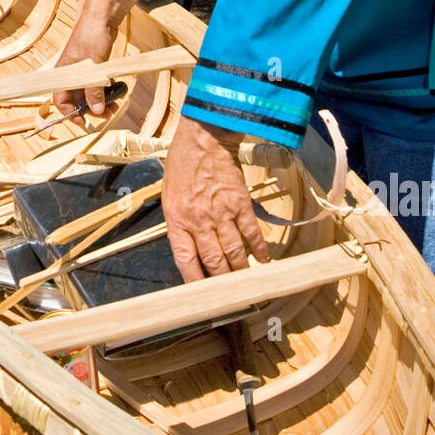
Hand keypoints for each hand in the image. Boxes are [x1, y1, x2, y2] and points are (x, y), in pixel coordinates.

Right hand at [52, 0, 129, 118]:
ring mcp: (84, 70)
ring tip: (115, 106)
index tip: (84, 122)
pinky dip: (107, 90)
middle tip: (107, 114)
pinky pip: (98, 84)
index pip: (60, 100)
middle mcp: (72, 74)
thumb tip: (96, 110)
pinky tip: (118, 91)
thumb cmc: (92, 35)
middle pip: (77, 99)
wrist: (103, 16)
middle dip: (91, 109)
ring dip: (101, 101)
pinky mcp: (95, 66)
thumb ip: (94, 89)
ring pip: (90, 93)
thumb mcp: (94, 65)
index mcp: (65, 74)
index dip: (70, 114)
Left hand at [162, 116, 267, 281]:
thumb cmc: (183, 165)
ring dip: (241, 270)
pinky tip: (263, 260)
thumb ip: (180, 224)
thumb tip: (193, 250)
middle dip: (222, 283)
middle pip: (213, 261)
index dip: (194, 282)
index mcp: (177, 219)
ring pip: (234, 252)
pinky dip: (259, 249)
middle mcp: (198, 220)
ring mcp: (221, 212)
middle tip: (230, 297)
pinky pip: (251, 232)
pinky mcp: (240, 203)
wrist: (204, 137)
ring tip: (246, 283)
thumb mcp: (170, 196)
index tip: (201, 296)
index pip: (185, 260)